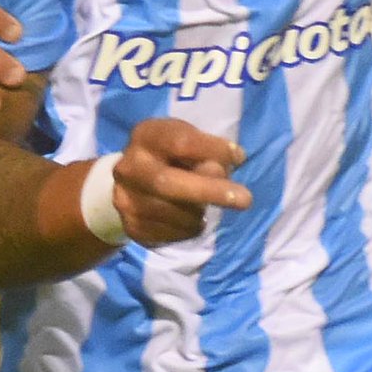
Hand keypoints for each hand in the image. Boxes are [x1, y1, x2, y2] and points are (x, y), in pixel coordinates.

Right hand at [89, 117, 250, 248]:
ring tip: (205, 206)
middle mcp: (129, 168)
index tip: (239, 159)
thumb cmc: (171, 156)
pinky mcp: (132, 228)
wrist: (133, 185)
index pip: (180, 143)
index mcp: (146, 136)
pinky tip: (192, 219)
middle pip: (168, 183)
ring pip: (173, 214)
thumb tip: (226, 167)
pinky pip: (171, 234)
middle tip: (244, 199)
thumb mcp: (188, 140)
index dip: (213, 150)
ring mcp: (126, 200)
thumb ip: (206, 151)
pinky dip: (190, 229)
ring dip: (200, 212)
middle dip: (210, 191)